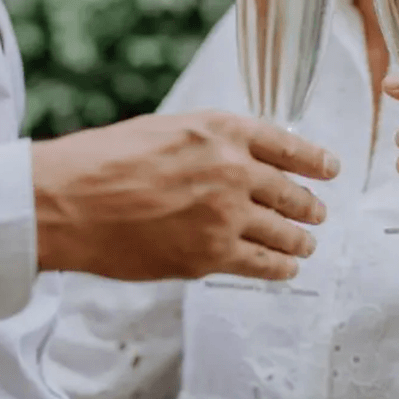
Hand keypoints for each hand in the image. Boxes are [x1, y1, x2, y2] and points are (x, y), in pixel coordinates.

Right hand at [32, 111, 339, 280]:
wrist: (68, 201)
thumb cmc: (105, 160)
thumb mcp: (167, 129)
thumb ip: (211, 142)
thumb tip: (243, 158)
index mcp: (222, 131)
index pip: (288, 146)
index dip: (315, 161)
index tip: (331, 169)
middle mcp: (233, 170)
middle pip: (292, 193)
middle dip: (310, 205)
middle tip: (318, 212)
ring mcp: (224, 216)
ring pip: (283, 233)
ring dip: (300, 240)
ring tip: (305, 244)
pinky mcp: (209, 256)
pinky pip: (261, 264)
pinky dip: (279, 268)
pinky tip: (285, 269)